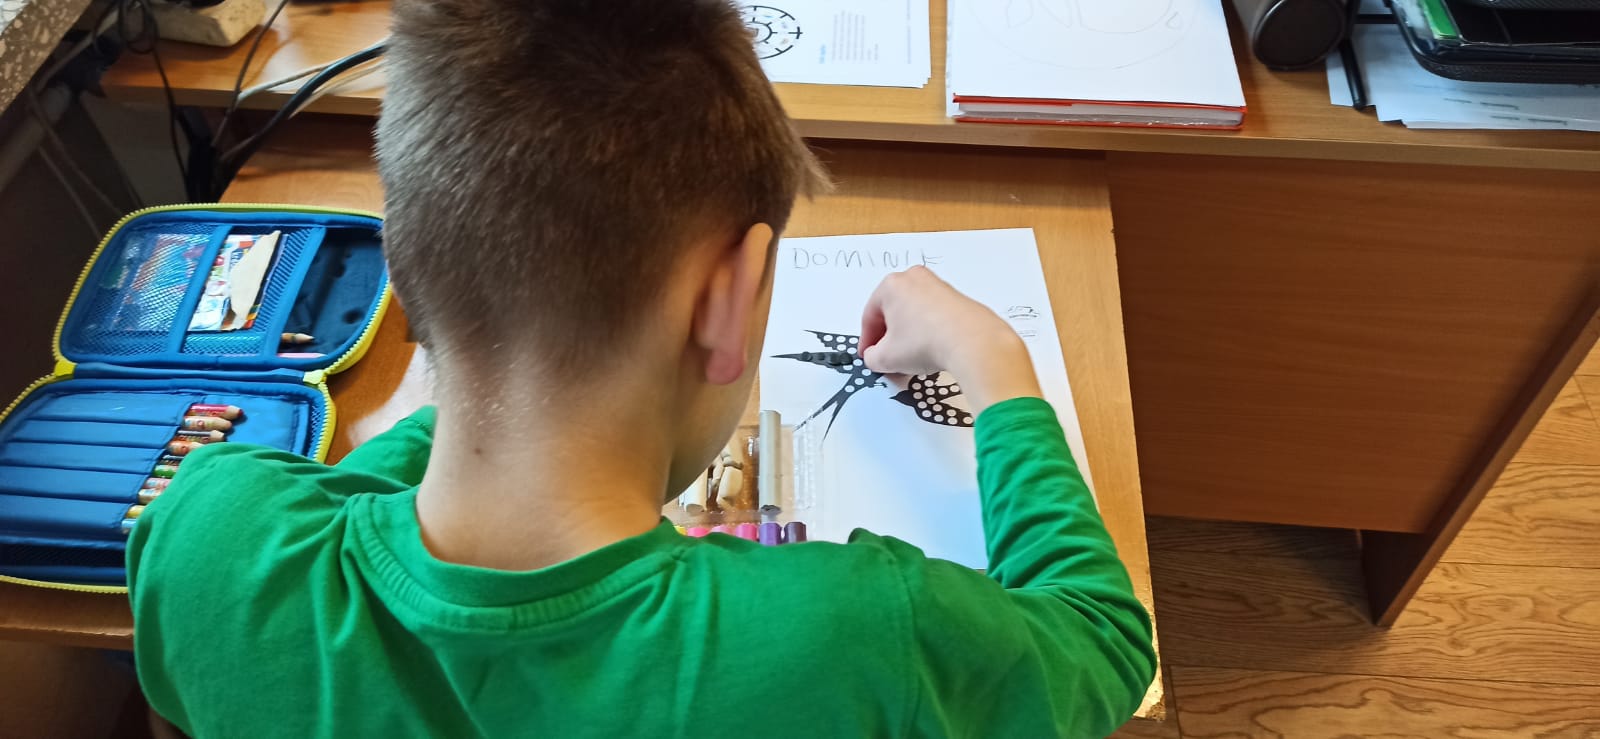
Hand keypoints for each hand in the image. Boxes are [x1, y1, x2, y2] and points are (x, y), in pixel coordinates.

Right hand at [859, 267, 1041, 413]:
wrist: (972, 342)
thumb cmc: (925, 342)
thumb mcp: (886, 358)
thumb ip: (872, 358)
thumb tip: (876, 356)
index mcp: (891, 285)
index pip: (870, 315)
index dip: (867, 340)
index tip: (869, 356)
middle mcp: (914, 279)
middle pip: (893, 311)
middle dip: (888, 336)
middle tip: (887, 357)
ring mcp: (938, 286)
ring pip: (914, 312)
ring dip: (909, 334)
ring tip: (911, 357)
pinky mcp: (958, 298)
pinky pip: (934, 315)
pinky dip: (929, 331)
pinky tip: (932, 350)